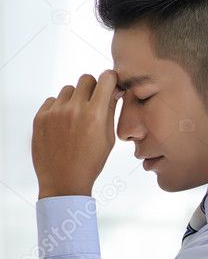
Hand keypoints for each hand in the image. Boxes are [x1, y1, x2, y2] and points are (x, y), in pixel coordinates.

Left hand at [32, 70, 123, 198]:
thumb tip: (114, 91)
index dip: (111, 79)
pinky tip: (63, 125)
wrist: (64, 180)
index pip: (106, 78)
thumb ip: (110, 112)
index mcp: (96, 114)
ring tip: (76, 118)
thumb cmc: (90, 162)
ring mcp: (55, 112)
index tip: (111, 84)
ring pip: (68, 89)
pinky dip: (59, 108)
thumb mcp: (108, 138)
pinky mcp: (40, 116)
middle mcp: (74, 109)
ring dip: (74, 98)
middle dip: (93, 87)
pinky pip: (52, 101)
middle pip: (86, 79)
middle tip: (93, 102)